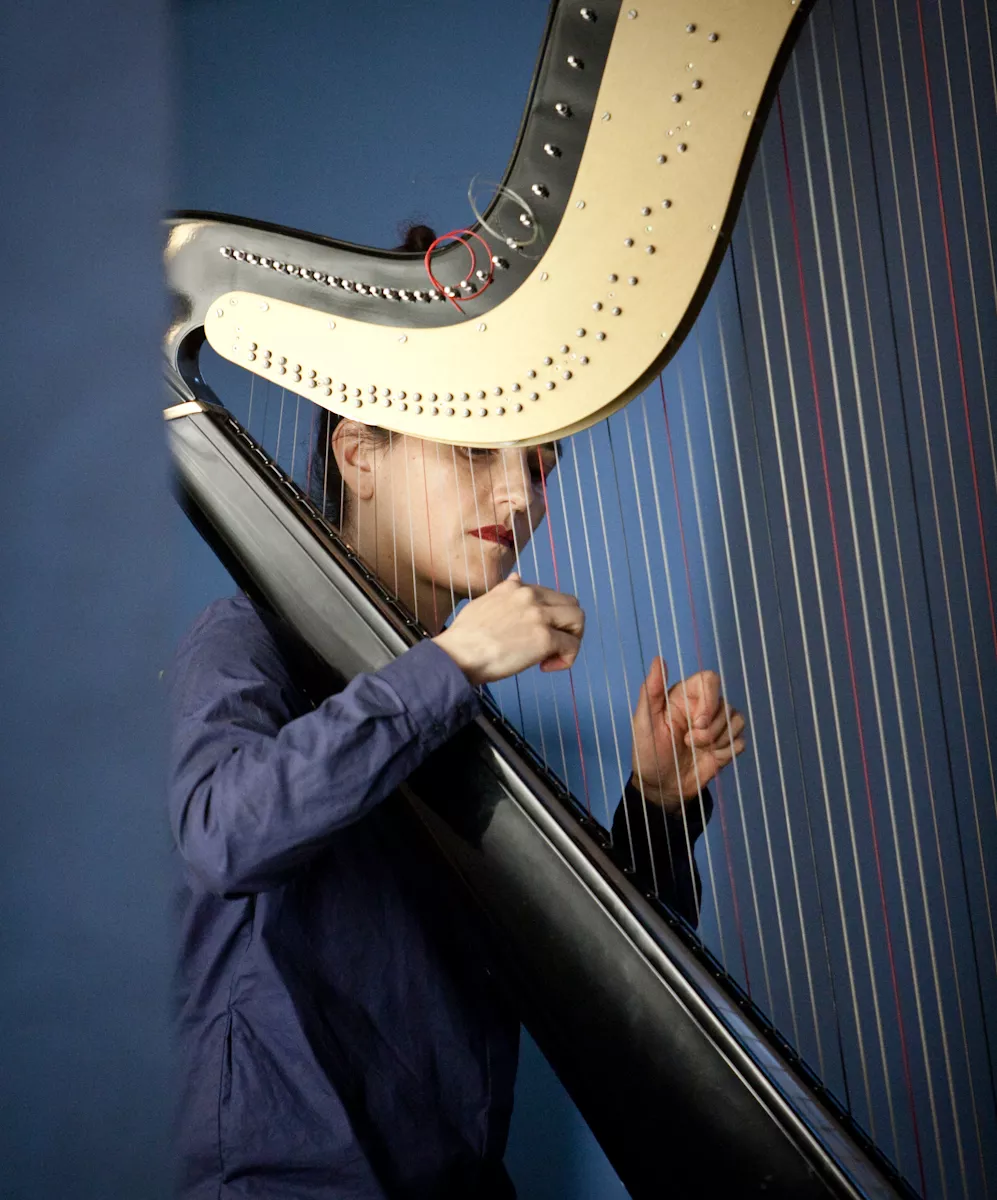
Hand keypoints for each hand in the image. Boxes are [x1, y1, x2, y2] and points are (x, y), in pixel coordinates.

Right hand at [433, 573, 584, 685]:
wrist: (457, 654)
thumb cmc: (464, 637)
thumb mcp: (483, 602)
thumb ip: (503, 593)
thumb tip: (516, 579)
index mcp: (515, 588)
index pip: (549, 595)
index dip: (549, 616)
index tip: (535, 633)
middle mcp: (530, 596)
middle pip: (570, 604)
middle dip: (567, 626)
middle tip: (553, 645)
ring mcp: (539, 616)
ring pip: (578, 620)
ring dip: (572, 639)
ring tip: (553, 655)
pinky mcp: (544, 638)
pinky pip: (572, 646)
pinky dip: (566, 659)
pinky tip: (546, 666)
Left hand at [630, 657, 745, 812]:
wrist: (660, 787)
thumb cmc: (648, 752)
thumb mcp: (643, 722)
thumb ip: (651, 690)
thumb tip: (658, 659)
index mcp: (684, 696)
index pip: (710, 679)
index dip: (711, 698)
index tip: (698, 721)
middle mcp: (703, 708)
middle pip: (725, 703)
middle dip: (711, 727)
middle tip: (689, 742)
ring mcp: (716, 727)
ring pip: (737, 720)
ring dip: (718, 739)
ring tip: (696, 750)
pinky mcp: (726, 746)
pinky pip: (740, 740)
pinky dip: (727, 751)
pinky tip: (709, 758)